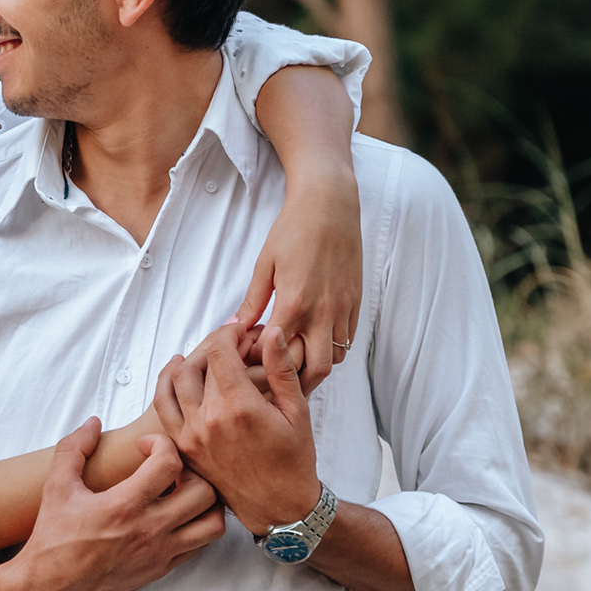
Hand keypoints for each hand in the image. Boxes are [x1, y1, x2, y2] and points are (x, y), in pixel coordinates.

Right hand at [0, 418, 225, 590]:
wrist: (51, 588)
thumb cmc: (54, 537)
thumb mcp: (56, 486)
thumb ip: (74, 449)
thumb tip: (93, 423)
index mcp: (125, 507)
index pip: (170, 463)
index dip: (161, 443)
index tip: (143, 446)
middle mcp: (150, 531)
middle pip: (204, 492)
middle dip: (192, 470)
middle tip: (169, 468)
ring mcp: (160, 553)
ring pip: (213, 523)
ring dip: (204, 501)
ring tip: (181, 491)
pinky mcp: (162, 569)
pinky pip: (200, 545)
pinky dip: (197, 525)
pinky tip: (174, 515)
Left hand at [154, 324, 318, 537]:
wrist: (278, 506)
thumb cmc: (293, 460)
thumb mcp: (297, 411)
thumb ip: (281, 369)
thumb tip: (271, 332)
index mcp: (240, 407)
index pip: (220, 351)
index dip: (229, 333)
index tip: (239, 331)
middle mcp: (210, 420)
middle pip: (196, 362)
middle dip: (212, 345)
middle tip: (228, 343)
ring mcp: (191, 435)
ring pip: (174, 380)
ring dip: (188, 360)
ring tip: (205, 355)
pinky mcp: (183, 448)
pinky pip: (162, 407)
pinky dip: (166, 384)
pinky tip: (177, 375)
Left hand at [234, 168, 361, 393]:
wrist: (330, 204)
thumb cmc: (292, 230)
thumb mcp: (264, 266)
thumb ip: (252, 301)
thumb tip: (234, 328)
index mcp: (294, 303)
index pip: (279, 355)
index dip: (264, 368)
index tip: (252, 372)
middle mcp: (323, 311)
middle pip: (315, 370)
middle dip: (296, 384)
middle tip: (278, 386)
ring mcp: (343, 308)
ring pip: (336, 358)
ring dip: (316, 367)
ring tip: (296, 366)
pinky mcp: (356, 302)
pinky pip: (349, 340)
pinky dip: (333, 349)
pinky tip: (316, 343)